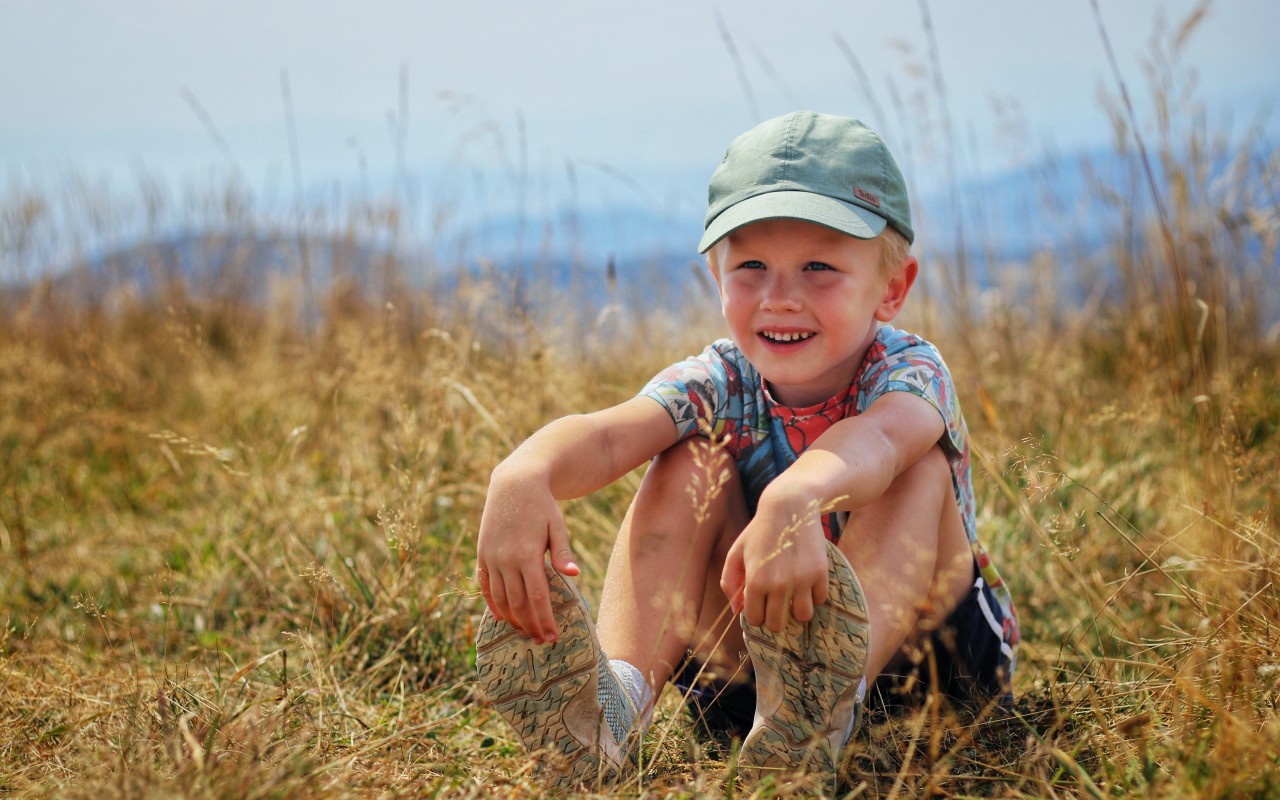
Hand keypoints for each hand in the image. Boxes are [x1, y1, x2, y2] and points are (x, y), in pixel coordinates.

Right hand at [475, 466, 579, 643]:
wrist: (514, 483)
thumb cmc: (542, 506)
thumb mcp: (557, 527)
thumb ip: (563, 554)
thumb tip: (575, 575)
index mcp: (528, 555)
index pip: (537, 598)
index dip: (544, 620)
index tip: (552, 636)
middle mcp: (506, 560)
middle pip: (518, 603)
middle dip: (530, 625)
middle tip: (540, 641)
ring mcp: (491, 558)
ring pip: (500, 598)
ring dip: (512, 618)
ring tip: (524, 632)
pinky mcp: (482, 554)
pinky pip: (484, 585)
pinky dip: (492, 603)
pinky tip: (502, 616)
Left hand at [720, 492, 829, 632]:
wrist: (789, 506)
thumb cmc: (759, 530)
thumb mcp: (736, 552)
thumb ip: (730, 582)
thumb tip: (736, 609)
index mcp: (755, 581)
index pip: (755, 620)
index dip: (756, 614)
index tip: (759, 604)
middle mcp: (779, 585)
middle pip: (777, 624)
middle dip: (774, 617)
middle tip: (775, 603)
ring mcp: (802, 580)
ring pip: (802, 617)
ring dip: (797, 609)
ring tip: (793, 596)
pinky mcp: (820, 573)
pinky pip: (820, 600)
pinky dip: (814, 595)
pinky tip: (806, 582)